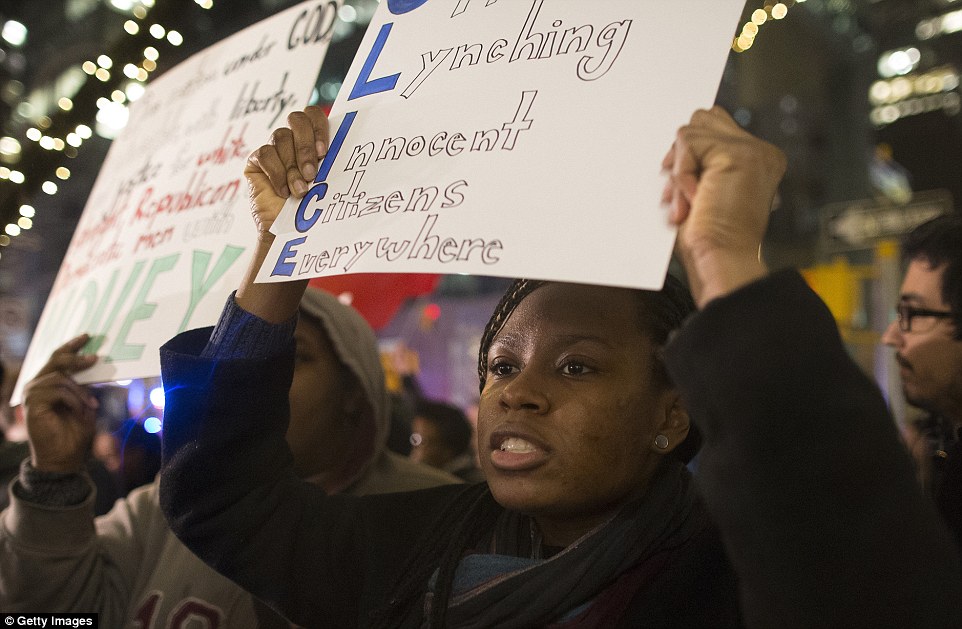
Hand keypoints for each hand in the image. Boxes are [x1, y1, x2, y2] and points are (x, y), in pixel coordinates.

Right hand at [23, 334, 98, 472]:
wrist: (64, 456)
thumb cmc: (75, 432)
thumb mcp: (85, 403)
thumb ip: (86, 385)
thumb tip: (97, 363)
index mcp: (48, 383)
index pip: (56, 358)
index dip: (70, 346)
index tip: (86, 336)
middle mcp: (36, 386)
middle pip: (55, 360)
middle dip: (76, 356)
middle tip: (94, 358)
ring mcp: (32, 394)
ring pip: (60, 378)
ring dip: (80, 391)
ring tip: (91, 405)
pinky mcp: (32, 404)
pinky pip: (58, 391)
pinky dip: (74, 399)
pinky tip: (82, 410)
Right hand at [244, 105, 329, 240]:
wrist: (289, 232)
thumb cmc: (312, 208)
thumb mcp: (326, 182)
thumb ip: (329, 162)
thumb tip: (345, 148)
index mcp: (313, 139)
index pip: (314, 114)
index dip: (319, 127)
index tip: (323, 152)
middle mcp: (293, 139)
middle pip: (296, 119)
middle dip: (305, 146)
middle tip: (312, 173)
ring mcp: (274, 148)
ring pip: (281, 137)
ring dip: (293, 167)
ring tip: (300, 191)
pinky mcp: (256, 160)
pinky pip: (265, 154)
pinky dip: (277, 174)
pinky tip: (283, 192)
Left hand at [662, 107, 786, 306]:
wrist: (721, 260)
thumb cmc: (709, 239)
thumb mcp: (703, 193)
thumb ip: (700, 165)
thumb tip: (676, 146)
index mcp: (758, 162)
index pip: (715, 129)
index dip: (688, 154)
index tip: (681, 190)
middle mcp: (761, 153)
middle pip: (704, 119)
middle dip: (682, 153)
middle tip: (678, 192)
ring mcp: (753, 151)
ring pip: (693, 130)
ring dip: (679, 169)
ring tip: (687, 202)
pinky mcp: (737, 154)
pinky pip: (688, 142)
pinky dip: (680, 173)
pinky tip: (693, 201)